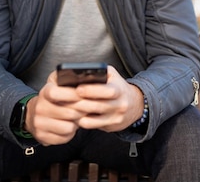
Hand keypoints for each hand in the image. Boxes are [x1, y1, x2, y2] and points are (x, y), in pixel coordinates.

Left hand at [24, 65, 143, 145]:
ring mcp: (116, 117)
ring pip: (94, 119)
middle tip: (66, 100)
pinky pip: (93, 126)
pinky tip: (75, 116)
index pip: (108, 91)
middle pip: (98, 106)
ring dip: (78, 114)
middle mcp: (120, 104)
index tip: (78, 89)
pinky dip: (82, 122)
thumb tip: (80, 73)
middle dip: (80, 103)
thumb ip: (99, 72)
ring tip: (67, 108)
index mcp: (120, 89)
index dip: (92, 90)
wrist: (134, 104)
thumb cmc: (117, 86)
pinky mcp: (111, 127)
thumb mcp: (112, 75)